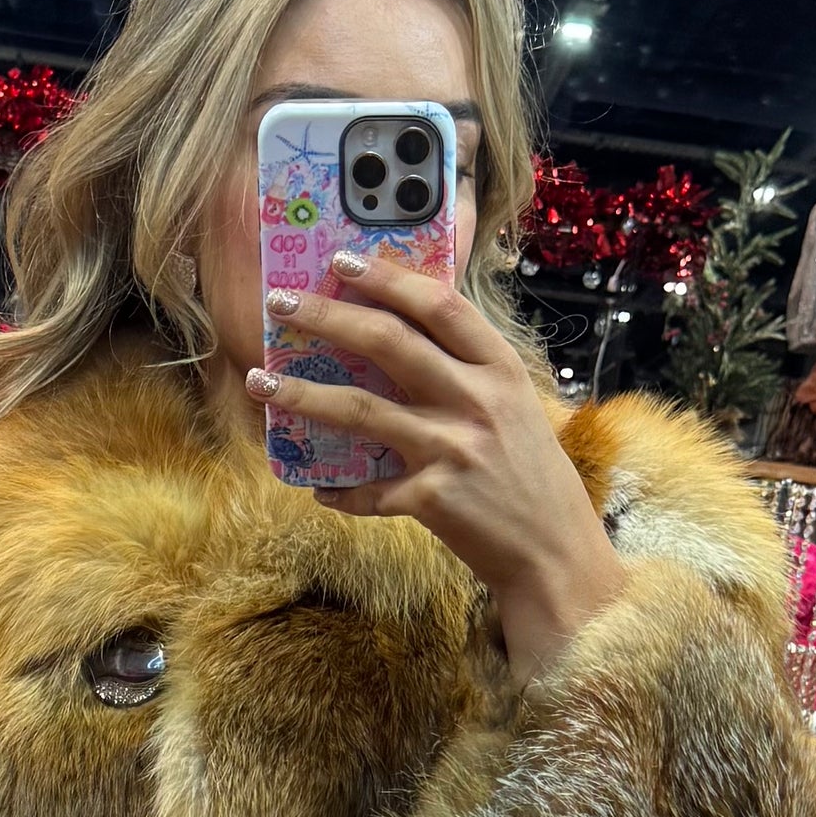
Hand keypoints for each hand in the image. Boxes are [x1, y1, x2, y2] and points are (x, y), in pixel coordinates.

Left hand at [246, 250, 624, 685]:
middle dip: (326, 317)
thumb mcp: (516, 410)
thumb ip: (469, 374)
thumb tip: (403, 339)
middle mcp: (477, 402)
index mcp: (500, 370)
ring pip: (361, 409)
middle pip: (388, 343)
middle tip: (279, 303)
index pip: (438, 306)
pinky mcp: (433, 499)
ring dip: (302, 394)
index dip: (387, 278)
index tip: (342, 261)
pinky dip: (340, 491)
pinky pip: (369, 490)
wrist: (556, 555)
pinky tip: (316, 488)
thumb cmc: (533, 480)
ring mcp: (453, 450)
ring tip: (259, 381)